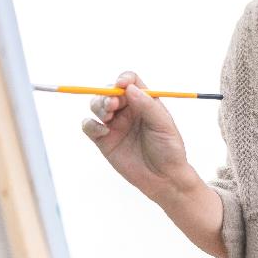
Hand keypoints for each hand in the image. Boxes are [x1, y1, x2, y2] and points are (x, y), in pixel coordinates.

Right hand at [81, 71, 199, 203]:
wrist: (163, 178)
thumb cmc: (169, 149)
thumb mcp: (163, 125)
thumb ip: (147, 105)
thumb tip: (128, 88)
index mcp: (144, 101)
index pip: (130, 81)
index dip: (123, 79)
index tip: (121, 85)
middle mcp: (128, 110)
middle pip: (109, 91)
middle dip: (107, 94)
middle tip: (113, 106)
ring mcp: (115, 124)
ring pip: (96, 105)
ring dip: (98, 106)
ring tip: (108, 116)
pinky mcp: (104, 140)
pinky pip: (89, 126)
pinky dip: (90, 125)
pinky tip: (103, 132)